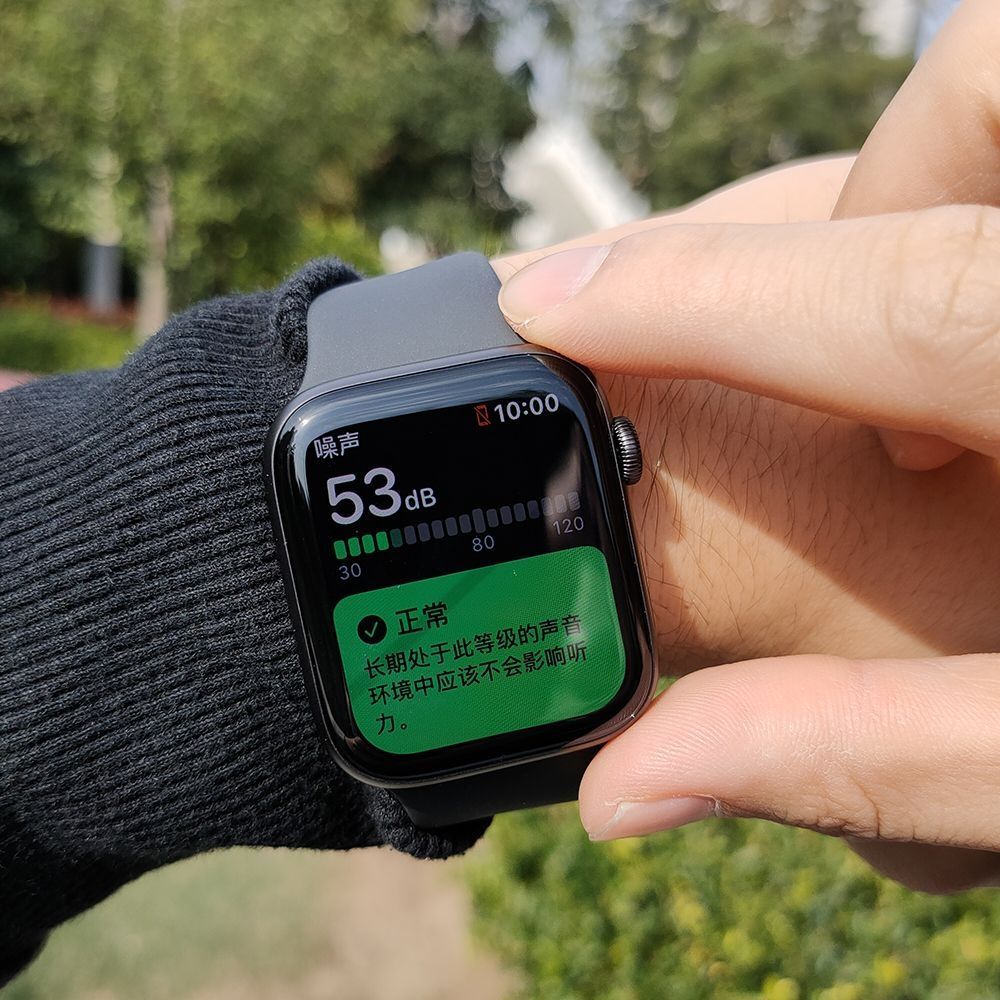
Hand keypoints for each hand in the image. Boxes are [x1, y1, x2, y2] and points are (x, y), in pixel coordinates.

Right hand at [495, 0, 999, 891]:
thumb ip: (857, 753)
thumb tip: (624, 784)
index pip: (895, 299)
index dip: (688, 293)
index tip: (542, 294)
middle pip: (976, 93)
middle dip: (836, 222)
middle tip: (833, 381)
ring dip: (922, 196)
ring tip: (935, 369)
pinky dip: (967, 195)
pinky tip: (985, 355)